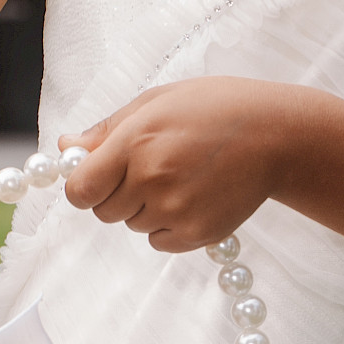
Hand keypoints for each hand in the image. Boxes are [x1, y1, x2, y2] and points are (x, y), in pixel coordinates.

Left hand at [64, 80, 298, 257]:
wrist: (277, 135)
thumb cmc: (215, 109)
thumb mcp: (157, 103)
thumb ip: (107, 129)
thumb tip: (65, 147)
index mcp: (135, 143)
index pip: (79, 189)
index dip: (83, 186)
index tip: (96, 178)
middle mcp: (151, 180)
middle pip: (103, 211)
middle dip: (117, 194)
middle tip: (151, 169)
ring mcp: (175, 210)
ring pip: (133, 225)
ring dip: (146, 208)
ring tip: (181, 176)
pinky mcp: (197, 234)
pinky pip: (159, 241)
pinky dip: (168, 225)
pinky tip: (194, 196)